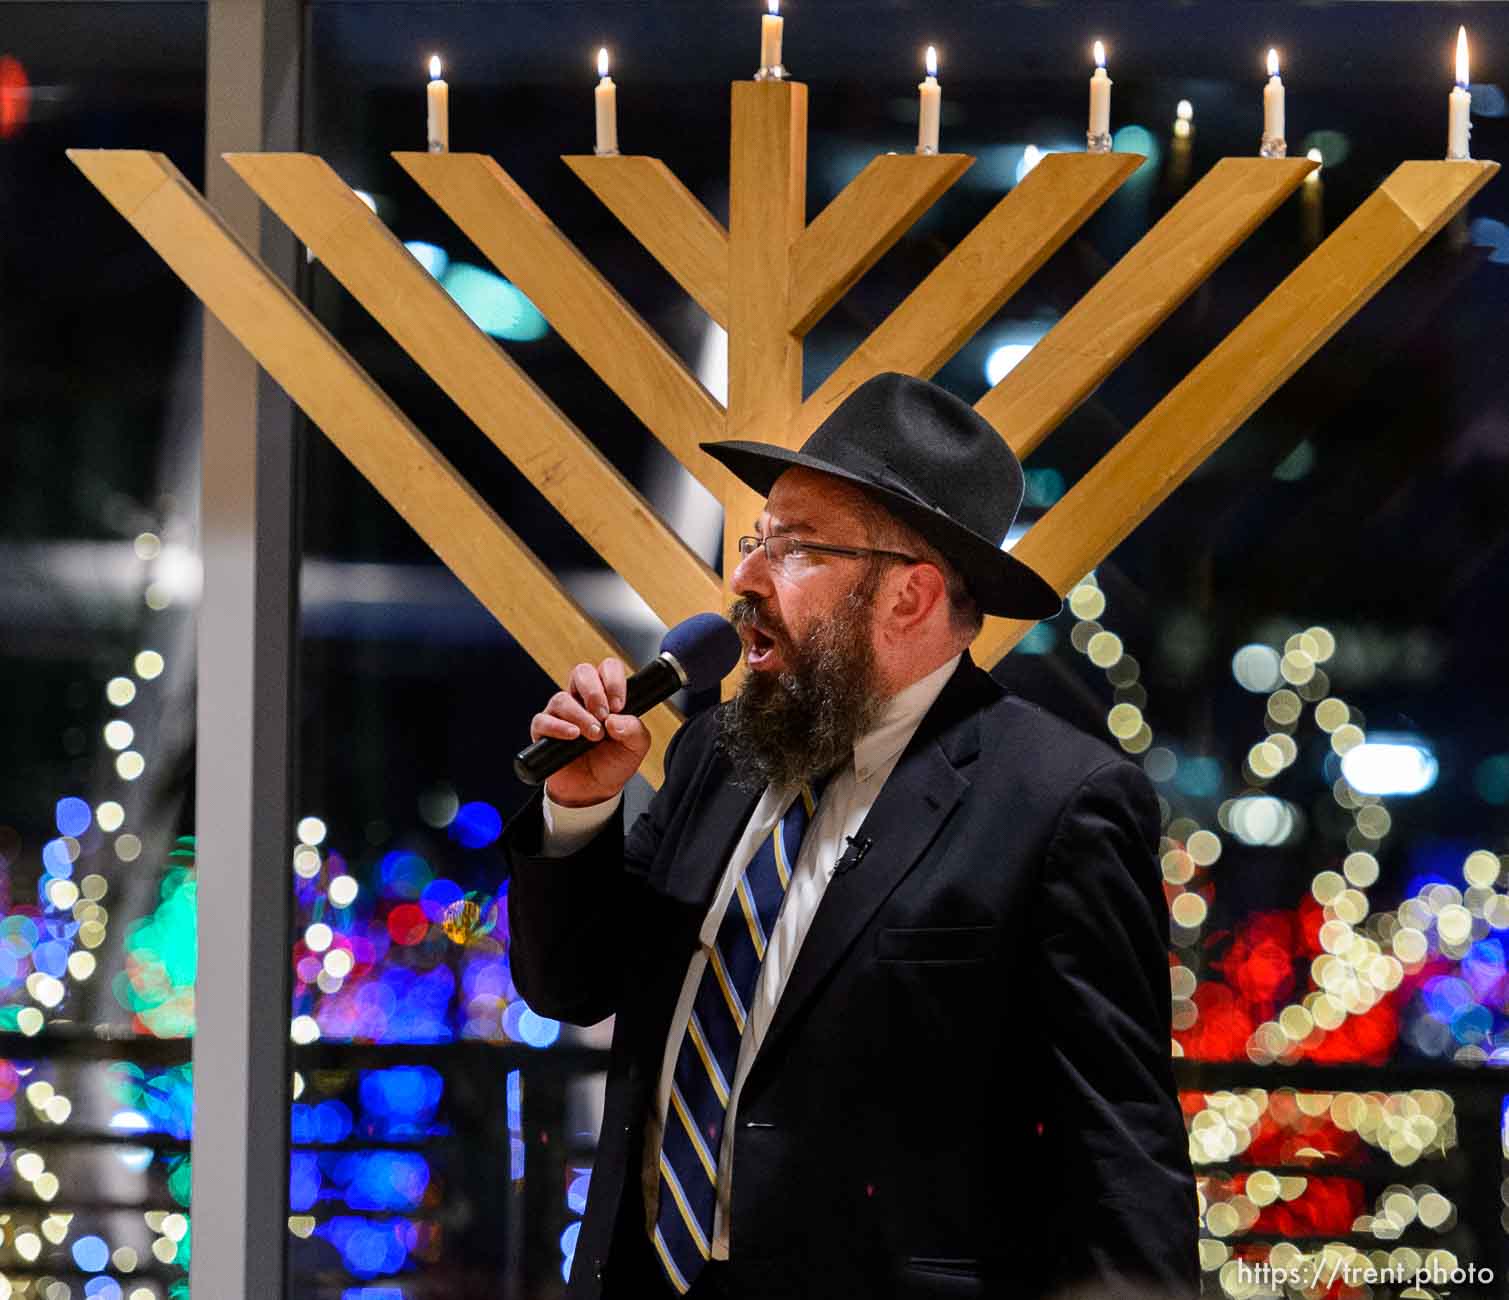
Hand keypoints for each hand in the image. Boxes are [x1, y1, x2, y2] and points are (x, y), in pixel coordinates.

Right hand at [531, 659, 650, 807]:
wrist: (594, 791)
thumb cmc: (613, 763)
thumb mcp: (635, 747)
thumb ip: (635, 730)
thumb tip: (616, 720)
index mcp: (606, 696)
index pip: (606, 669)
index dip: (613, 680)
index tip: (619, 705)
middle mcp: (582, 700)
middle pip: (581, 672)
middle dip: (594, 691)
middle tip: (604, 714)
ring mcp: (561, 714)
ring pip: (562, 698)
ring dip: (580, 716)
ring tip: (594, 735)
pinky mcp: (544, 731)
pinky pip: (543, 720)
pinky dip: (558, 727)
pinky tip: (573, 736)